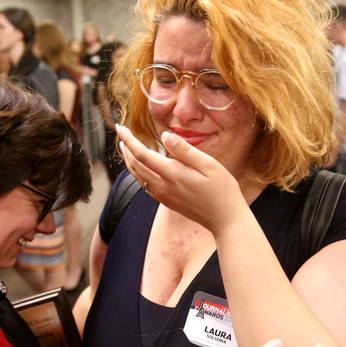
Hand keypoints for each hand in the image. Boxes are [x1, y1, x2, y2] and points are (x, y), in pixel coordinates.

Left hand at [115, 124, 247, 233]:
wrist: (225, 219)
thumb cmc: (222, 189)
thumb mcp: (209, 165)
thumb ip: (185, 150)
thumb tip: (165, 135)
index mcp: (172, 174)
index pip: (142, 154)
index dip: (129, 140)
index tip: (121, 127)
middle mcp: (163, 186)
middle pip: (135, 165)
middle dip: (126, 148)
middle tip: (121, 132)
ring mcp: (164, 196)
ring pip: (138, 176)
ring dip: (129, 161)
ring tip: (125, 148)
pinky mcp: (167, 202)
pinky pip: (145, 185)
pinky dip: (137, 173)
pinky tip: (140, 168)